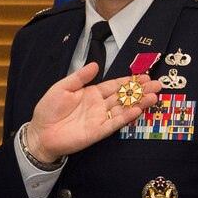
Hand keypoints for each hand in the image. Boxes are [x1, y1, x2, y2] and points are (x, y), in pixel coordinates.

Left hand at [25, 62, 160, 161]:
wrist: (40, 133)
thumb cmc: (48, 109)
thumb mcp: (62, 87)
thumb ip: (79, 77)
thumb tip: (96, 65)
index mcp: (91, 93)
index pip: (114, 85)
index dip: (129, 81)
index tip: (144, 76)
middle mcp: (99, 105)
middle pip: (124, 96)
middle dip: (140, 90)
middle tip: (157, 84)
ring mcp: (100, 118)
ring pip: (123, 109)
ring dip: (139, 103)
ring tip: (154, 96)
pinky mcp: (97, 132)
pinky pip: (114, 123)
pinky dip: (126, 117)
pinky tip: (138, 110)